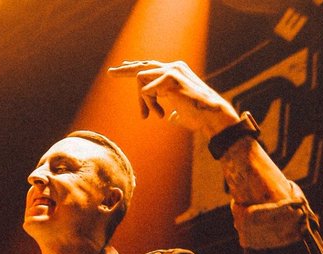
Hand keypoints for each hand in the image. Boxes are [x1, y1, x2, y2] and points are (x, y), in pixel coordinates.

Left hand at [107, 59, 239, 135]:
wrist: (211, 116)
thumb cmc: (199, 117)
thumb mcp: (183, 112)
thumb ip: (175, 111)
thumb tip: (171, 117)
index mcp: (176, 72)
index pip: (151, 66)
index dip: (136, 68)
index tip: (122, 69)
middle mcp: (173, 67)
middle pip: (142, 66)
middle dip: (125, 71)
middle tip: (110, 73)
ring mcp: (172, 70)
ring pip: (140, 79)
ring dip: (143, 100)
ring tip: (155, 114)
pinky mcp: (169, 78)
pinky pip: (145, 91)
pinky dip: (149, 105)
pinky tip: (160, 113)